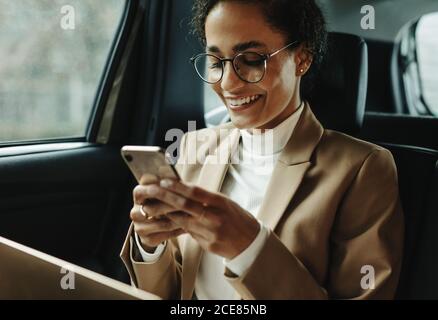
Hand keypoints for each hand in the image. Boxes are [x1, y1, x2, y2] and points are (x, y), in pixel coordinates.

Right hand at [130, 175, 185, 251]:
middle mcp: (134, 212)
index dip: (161, 190)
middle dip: (175, 206)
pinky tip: (190, 226)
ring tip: (195, 216)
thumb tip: (179, 181)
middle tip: (192, 205)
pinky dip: (179, 230)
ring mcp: (139, 227)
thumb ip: (168, 185)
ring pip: (164, 224)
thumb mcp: (163, 191)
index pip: (145, 191)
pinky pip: (167, 234)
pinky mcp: (146, 239)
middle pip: (155, 209)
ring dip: (180, 220)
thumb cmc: (162, 201)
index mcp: (138, 195)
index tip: (179, 188)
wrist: (153, 223)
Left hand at [134, 177, 259, 259]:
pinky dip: (180, 226)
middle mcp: (215, 217)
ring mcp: (211, 232)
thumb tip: (182, 188)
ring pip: (182, 221)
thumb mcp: (225, 203)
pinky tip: (171, 221)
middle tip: (150, 192)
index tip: (163, 181)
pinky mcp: (208, 244)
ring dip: (167, 213)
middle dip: (165, 198)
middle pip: (185, 205)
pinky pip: (189, 233)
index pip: (196, 192)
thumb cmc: (236, 218)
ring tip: (153, 207)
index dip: (178, 186)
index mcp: (221, 203)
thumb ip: (206, 198)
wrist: (250, 242)